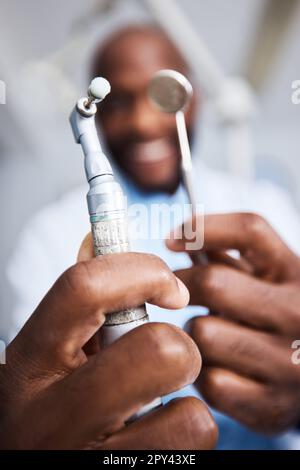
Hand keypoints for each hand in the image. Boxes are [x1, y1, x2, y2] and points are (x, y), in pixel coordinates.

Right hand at [0, 244, 216, 448]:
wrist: (33, 468)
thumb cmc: (53, 401)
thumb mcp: (53, 351)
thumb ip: (80, 301)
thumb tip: (99, 237)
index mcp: (30, 362)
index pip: (83, 288)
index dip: (142, 271)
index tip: (172, 288)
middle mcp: (52, 417)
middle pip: (155, 350)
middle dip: (178, 345)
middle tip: (169, 356)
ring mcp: (89, 459)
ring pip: (188, 413)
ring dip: (185, 400)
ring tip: (156, 404)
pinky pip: (193, 445)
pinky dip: (189, 433)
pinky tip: (158, 436)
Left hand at [167, 213, 299, 433]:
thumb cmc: (279, 317)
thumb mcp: (269, 279)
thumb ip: (231, 255)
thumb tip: (180, 237)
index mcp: (297, 273)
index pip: (249, 230)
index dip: (201, 227)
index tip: (170, 239)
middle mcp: (299, 314)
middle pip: (212, 283)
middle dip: (183, 286)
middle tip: (176, 293)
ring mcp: (287, 363)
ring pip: (203, 333)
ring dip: (195, 332)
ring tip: (211, 334)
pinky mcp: (269, 405)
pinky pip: (207, 379)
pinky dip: (203, 372)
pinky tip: (218, 367)